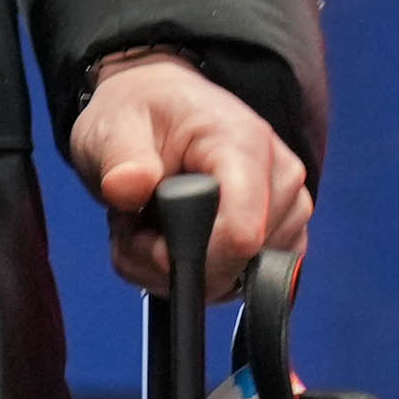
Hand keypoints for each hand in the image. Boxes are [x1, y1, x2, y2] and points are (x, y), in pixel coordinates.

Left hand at [68, 49, 311, 298]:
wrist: (161, 112)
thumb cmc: (143, 116)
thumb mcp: (113, 127)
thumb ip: (119, 159)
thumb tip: (126, 187)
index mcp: (244, 143)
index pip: (241, 233)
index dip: (187, 256)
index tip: (143, 238)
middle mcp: (280, 179)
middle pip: (233, 265)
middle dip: (169, 261)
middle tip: (133, 222)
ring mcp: (286, 213)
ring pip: (230, 283)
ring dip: (173, 270)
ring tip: (149, 225)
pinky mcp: (280, 241)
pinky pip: (235, 286)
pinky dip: (191, 276)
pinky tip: (169, 241)